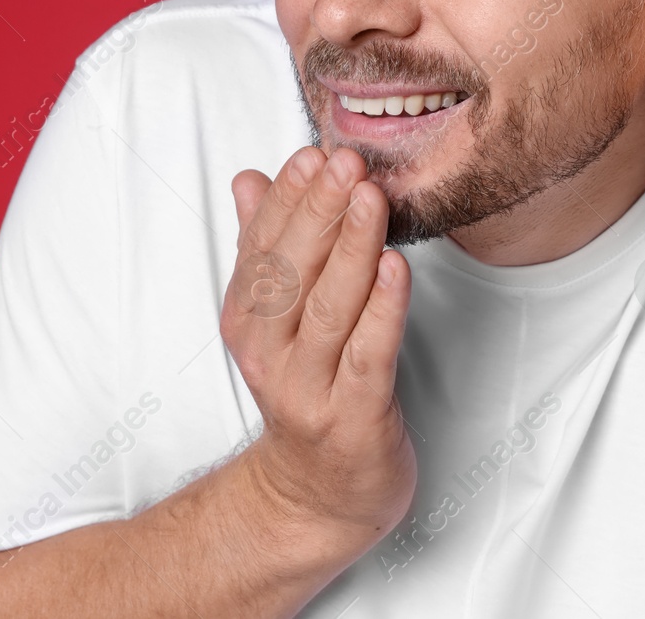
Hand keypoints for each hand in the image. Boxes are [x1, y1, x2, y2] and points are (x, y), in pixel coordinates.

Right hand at [223, 146, 416, 547]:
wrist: (322, 491)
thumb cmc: (310, 387)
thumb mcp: (276, 317)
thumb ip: (264, 246)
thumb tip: (250, 178)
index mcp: (248, 322)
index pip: (262, 248)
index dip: (287, 199)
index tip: (311, 153)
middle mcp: (269, 355)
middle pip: (291, 274)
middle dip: (319, 212)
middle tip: (347, 163)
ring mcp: (310, 389)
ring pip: (330, 308)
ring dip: (351, 248)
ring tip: (371, 198)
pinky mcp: (355, 417)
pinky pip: (369, 355)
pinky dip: (383, 309)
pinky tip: (396, 267)